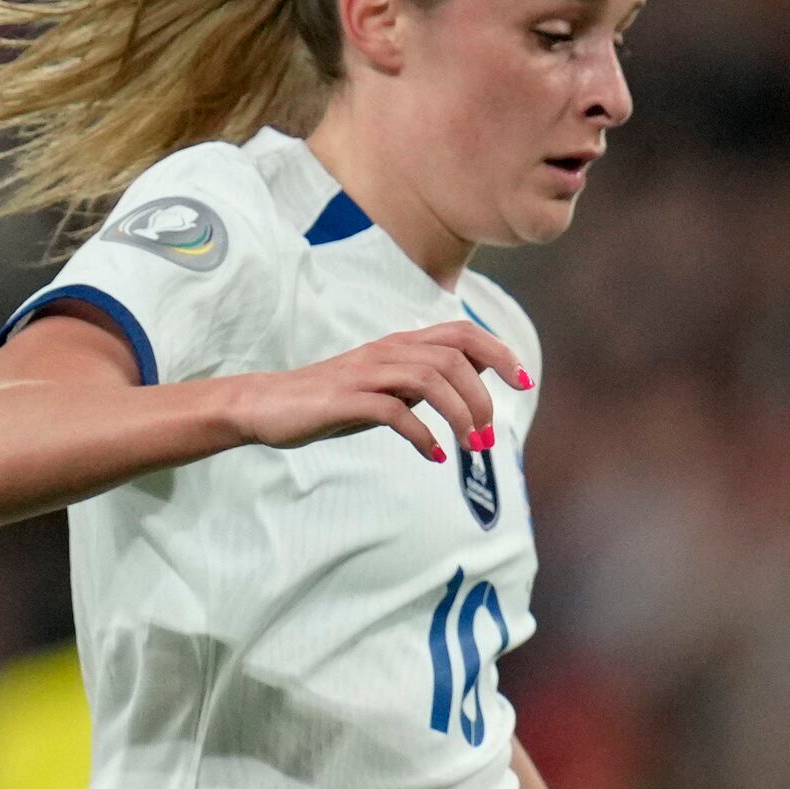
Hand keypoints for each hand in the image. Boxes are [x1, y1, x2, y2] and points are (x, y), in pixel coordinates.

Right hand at [225, 320, 527, 464]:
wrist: (266, 405)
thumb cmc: (331, 400)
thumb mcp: (387, 386)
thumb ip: (424, 380)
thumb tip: (470, 382)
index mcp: (400, 346)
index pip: (461, 333)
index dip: (499, 351)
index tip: (524, 381)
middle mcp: (386, 352)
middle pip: (453, 357)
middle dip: (482, 396)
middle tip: (488, 437)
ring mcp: (364, 373)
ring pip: (429, 378)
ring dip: (460, 415)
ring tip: (470, 448)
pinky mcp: (344, 399)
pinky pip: (392, 410)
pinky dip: (421, 434)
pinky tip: (433, 455)